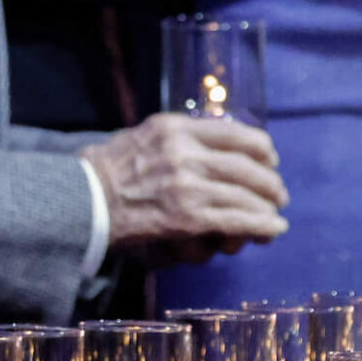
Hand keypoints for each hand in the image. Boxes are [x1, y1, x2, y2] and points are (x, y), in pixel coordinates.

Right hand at [81, 113, 287, 249]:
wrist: (83, 200)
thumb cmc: (110, 169)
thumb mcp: (145, 135)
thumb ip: (180, 137)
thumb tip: (218, 146)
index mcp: (176, 129)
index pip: (236, 134)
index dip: (262, 149)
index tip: (270, 159)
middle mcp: (184, 153)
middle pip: (247, 167)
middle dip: (270, 184)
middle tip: (278, 195)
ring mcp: (187, 186)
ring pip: (246, 196)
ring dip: (267, 209)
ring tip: (275, 218)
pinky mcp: (187, 218)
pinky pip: (237, 221)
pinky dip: (261, 227)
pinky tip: (271, 231)